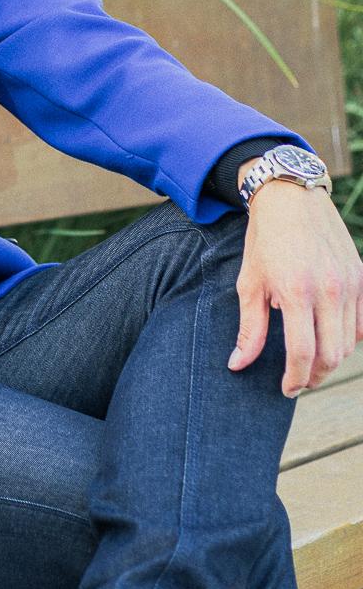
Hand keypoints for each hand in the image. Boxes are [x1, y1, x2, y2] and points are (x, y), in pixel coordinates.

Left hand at [230, 170, 362, 397]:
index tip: (285, 389)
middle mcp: (329, 290)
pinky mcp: (360, 277)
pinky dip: (348, 340)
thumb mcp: (249, 283)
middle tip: (298, 382)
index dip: (295, 379)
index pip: (303, 353)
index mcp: (297, 292)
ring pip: (350, 342)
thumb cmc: (264, 241)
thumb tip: (237, 365)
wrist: (291, 198)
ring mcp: (350, 284)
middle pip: (332, 354)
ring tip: (310, 365)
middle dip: (315, 376)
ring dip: (331, 361)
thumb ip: (248, 328)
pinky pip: (361, 323)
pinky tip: (328, 342)